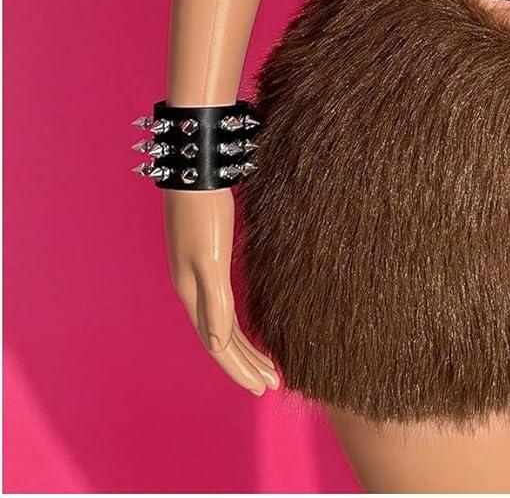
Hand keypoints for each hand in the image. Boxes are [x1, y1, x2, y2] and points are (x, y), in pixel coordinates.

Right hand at [162, 188, 279, 394]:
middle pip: (220, 339)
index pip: (218, 345)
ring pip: (220, 324)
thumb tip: (218, 345)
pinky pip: (221, 304)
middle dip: (244, 364)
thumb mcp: (210, 257)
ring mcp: (197, 274)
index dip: (240, 369)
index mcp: (193, 293)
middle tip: (271, 384)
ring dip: (242, 347)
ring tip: (265, 364)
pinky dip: (235, 323)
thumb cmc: (203, 210)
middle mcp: (193, 289)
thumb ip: (213, 301)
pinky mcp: (206, 258)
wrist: (194, 168)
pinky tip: (243, 326)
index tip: (264, 387)